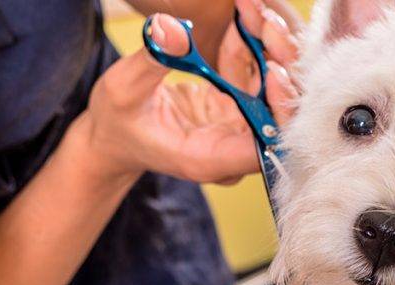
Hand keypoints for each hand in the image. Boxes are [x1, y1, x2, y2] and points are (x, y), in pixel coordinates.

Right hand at [77, 0, 298, 183]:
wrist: (114, 135)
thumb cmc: (116, 122)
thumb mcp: (124, 89)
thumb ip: (152, 61)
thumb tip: (173, 29)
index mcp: (208, 158)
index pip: (266, 143)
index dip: (279, 108)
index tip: (272, 67)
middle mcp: (232, 148)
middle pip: (279, 112)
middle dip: (280, 63)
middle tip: (265, 21)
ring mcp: (237, 128)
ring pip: (272, 89)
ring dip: (270, 46)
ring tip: (254, 9)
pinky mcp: (236, 109)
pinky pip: (257, 76)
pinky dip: (254, 46)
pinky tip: (246, 17)